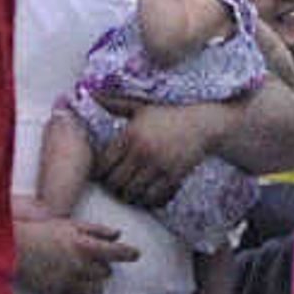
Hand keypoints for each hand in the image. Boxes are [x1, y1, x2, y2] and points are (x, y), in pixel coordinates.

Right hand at [15, 212, 135, 293]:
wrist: (14, 249)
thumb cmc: (44, 233)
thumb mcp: (71, 225)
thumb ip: (97, 230)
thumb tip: (119, 234)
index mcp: (86, 247)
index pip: (117, 253)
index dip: (130, 253)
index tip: (136, 254)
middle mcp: (81, 266)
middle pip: (107, 273)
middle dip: (104, 267)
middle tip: (92, 260)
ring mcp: (70, 282)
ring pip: (97, 289)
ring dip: (95, 282)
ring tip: (83, 274)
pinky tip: (75, 286)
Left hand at [87, 98, 223, 199]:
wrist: (201, 123)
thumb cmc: (167, 115)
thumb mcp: (140, 106)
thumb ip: (115, 103)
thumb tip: (92, 94)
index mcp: (130, 135)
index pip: (103, 164)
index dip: (99, 173)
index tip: (103, 173)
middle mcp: (142, 151)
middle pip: (116, 182)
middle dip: (113, 187)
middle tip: (115, 185)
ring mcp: (158, 165)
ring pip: (133, 193)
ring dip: (129, 195)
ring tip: (129, 191)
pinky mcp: (174, 176)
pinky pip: (154, 197)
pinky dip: (148, 199)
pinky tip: (147, 194)